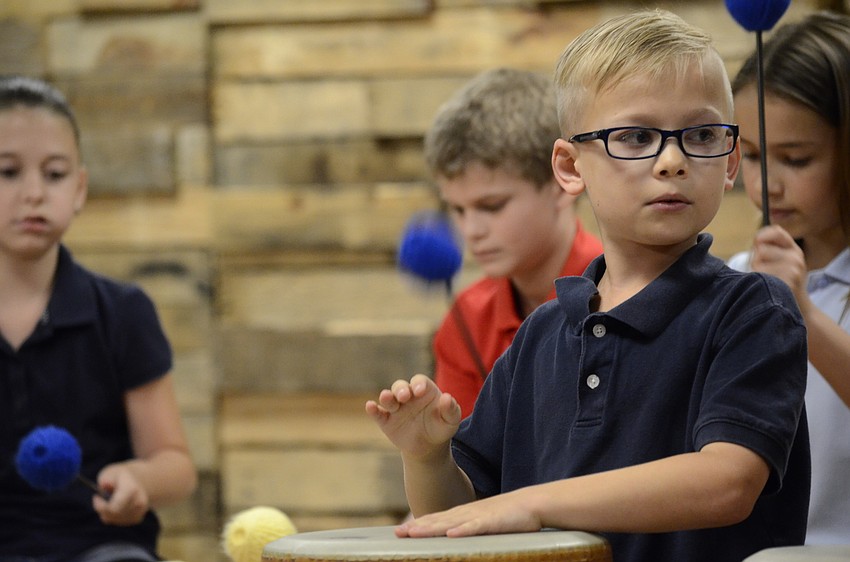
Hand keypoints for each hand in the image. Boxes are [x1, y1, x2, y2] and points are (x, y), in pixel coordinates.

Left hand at [92, 463, 149, 525]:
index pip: (114, 508)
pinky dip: (112, 515)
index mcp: (133, 490)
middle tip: (99, 498)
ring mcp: (139, 512)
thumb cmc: (120, 476)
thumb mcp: (111, 473)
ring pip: (113, 519)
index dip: (101, 506)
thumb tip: (104, 485)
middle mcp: (139, 502)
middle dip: (102, 508)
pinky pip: (117, 521)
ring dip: (106, 512)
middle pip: (112, 514)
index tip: (95, 496)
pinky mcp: (137, 518)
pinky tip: (115, 505)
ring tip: (109, 499)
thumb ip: (105, 479)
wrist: (139, 480)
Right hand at [365, 374, 460, 460]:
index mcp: (424, 390)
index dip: (418, 384)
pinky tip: (369, 406)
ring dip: (387, 397)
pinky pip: (378, 414)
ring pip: (388, 398)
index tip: (420, 391)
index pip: (419, 381)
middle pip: (400, 386)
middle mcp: (408, 396)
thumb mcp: (451, 420)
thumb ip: (451, 409)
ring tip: (387, 397)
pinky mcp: (386, 421)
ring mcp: (396, 408)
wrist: (429, 447)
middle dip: (401, 389)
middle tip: (404, 396)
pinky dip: (373, 409)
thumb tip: (447, 398)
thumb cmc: (441, 428)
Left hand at [395, 489, 541, 537]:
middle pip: (438, 521)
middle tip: (398, 533)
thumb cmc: (508, 515)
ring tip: (414, 533)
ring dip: (431, 528)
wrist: (531, 503)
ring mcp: (478, 516)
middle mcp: (467, 513)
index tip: (401, 531)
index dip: (418, 524)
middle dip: (417, 527)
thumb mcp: (483, 521)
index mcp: (464, 514)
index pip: (436, 519)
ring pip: (451, 524)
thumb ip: (468, 528)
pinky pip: (475, 527)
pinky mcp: (492, 522)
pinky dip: (463, 530)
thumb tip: (453, 537)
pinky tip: (451, 535)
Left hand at [750, 225, 810, 313]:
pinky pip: (760, 275)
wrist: (800, 309)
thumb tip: (755, 241)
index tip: (756, 243)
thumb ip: (772, 250)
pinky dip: (757, 281)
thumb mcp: (786, 263)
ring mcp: (792, 270)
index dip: (762, 235)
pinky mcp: (785, 282)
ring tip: (765, 280)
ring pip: (757, 261)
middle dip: (755, 258)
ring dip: (755, 270)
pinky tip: (766, 287)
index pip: (777, 231)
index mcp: (794, 249)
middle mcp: (795, 257)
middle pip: (761, 247)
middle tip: (763, 271)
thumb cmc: (786, 284)